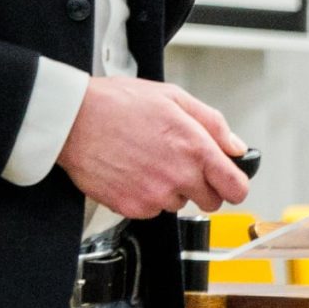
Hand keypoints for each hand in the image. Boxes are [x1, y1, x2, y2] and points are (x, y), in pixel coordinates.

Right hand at [54, 77, 250, 219]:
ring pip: (178, 204)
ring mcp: (154, 196)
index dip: (235, 185)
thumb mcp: (172, 97)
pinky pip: (151, 210)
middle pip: (210, 202)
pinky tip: (133, 171)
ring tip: (148, 160)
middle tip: (180, 163)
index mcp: (194, 147)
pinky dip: (146, 195)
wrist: (73, 121)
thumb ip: (212, 123)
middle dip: (202, 186)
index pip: (235, 187)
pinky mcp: (132, 208)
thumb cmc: (117, 104)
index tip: (230, 182)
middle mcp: (178, 176)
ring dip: (170, 188)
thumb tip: (235, 146)